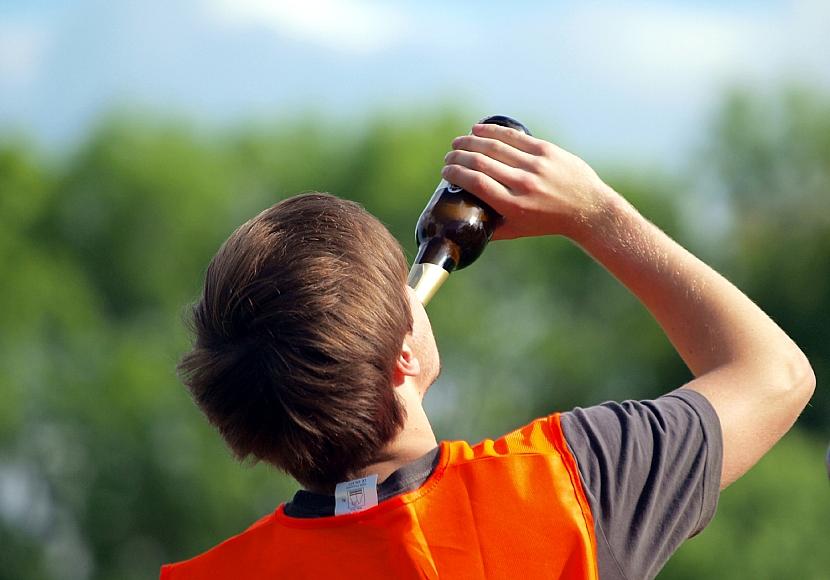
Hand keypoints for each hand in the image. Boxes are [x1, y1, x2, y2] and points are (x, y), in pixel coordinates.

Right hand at [442, 123, 619, 240]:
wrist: (587, 209)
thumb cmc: (549, 222)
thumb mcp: (518, 231)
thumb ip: (491, 229)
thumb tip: (465, 225)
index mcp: (513, 206)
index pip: (476, 183)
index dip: (456, 173)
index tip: (446, 171)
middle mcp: (523, 184)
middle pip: (480, 162)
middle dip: (458, 156)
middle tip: (449, 157)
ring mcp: (536, 165)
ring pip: (494, 146)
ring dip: (470, 141)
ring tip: (458, 142)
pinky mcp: (546, 150)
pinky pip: (514, 136)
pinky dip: (492, 131)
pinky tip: (478, 129)